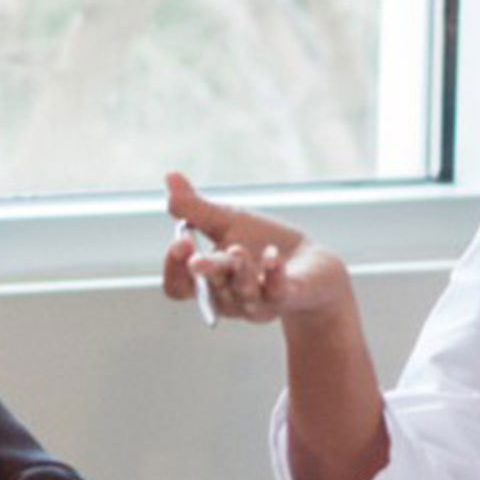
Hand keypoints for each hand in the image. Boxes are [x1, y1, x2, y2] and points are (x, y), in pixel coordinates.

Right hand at [163, 174, 354, 326]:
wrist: (310, 263)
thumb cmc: (263, 244)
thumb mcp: (228, 222)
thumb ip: (196, 207)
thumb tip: (169, 178)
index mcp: (208, 281)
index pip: (177, 286)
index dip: (174, 268)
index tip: (180, 241)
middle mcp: (229, 298)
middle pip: (208, 290)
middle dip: (204, 270)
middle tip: (196, 257)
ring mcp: (258, 302)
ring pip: (242, 293)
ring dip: (239, 272)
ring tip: (238, 250)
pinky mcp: (287, 298)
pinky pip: (276, 292)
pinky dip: (273, 274)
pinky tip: (272, 256)